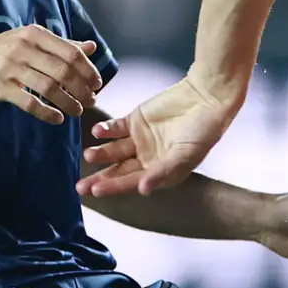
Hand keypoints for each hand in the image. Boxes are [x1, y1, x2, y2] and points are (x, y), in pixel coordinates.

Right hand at [0, 25, 101, 124]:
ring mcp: (10, 67)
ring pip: (49, 88)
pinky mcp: (0, 86)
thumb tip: (91, 48)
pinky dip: (47, 113)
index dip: (88, 70)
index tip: (97, 84)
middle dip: (82, 89)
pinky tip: (57, 119)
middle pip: (63, 71)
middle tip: (90, 101)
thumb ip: (61, 45)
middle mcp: (23, 48)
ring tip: (77, 111)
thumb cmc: (3, 51)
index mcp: (35, 34)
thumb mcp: (31, 41)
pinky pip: (29, 103)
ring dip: (68, 102)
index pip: (71, 53)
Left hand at [77, 76, 239, 197]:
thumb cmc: (204, 130)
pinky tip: (97, 132)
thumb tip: (143, 190)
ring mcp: (140, 140)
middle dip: (101, 179)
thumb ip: (163, 171)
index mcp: (161, 172)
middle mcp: (148, 159)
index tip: (96, 190)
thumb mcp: (186, 154)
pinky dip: (105, 131)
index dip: (115, 187)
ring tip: (89, 155)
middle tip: (80, 187)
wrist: (207, 97)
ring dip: (101, 154)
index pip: (133, 182)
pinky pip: (115, 129)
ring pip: (114, 151)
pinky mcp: (135, 121)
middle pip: (119, 171)